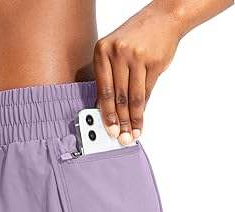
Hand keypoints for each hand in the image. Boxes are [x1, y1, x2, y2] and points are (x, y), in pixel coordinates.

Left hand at [94, 4, 182, 144]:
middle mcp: (117, 53)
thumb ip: (109, 77)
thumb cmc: (137, 38)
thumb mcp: (115, 52)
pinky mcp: (154, 62)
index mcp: (102, 51)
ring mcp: (136, 57)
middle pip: (118, 96)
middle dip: (120, 121)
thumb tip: (105, 110)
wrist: (164, 18)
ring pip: (133, 97)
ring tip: (133, 133)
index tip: (108, 129)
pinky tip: (141, 119)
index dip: (106, 114)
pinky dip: (144, 108)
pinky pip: (147, 91)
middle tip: (121, 137)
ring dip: (133, 119)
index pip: (102, 90)